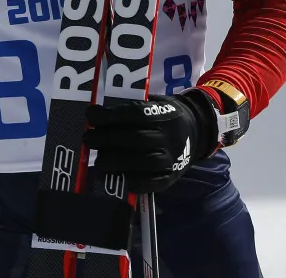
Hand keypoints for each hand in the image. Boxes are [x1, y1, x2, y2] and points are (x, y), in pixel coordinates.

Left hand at [83, 90, 218, 192]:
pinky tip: (121, 180)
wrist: (197, 131)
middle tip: (88, 139)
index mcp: (164, 114)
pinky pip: (155, 183)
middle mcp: (170, 136)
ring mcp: (173, 158)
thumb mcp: (154, 103)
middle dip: (107, 140)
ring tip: (99, 162)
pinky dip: (137, 183)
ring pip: (144, 162)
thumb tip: (98, 114)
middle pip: (135, 139)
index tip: (90, 115)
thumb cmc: (165, 115)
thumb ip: (131, 107)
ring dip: (117, 163)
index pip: (134, 114)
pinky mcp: (173, 176)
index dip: (110, 115)